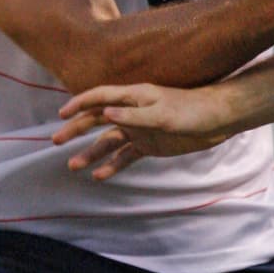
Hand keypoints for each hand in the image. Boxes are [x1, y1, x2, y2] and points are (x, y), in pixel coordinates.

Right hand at [55, 80, 232, 178]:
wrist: (217, 120)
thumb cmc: (191, 110)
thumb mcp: (162, 114)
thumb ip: (133, 115)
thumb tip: (104, 113)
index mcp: (133, 97)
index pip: (99, 97)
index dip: (79, 104)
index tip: (60, 114)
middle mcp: (131, 112)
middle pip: (96, 120)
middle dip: (76, 130)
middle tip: (56, 141)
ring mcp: (138, 129)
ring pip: (108, 142)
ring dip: (91, 152)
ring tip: (73, 166)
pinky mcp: (148, 145)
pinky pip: (125, 156)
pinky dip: (112, 165)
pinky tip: (99, 176)